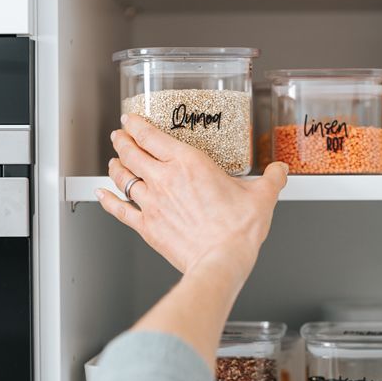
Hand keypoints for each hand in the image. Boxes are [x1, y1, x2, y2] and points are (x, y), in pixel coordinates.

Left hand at [98, 113, 287, 277]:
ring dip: (115, 165)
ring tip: (113, 160)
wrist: (221, 261)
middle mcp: (164, 179)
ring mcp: (151, 203)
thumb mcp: (262, 197)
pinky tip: (102, 195)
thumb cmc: (237, 230)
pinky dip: (107, 200)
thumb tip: (280, 171)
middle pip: (132, 152)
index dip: (137, 124)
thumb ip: (271, 179)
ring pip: (123, 177)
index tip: (131, 119)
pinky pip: (119, 209)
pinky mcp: (146, 226)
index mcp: (189, 164)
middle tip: (119, 135)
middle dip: (122, 140)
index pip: (153, 136)